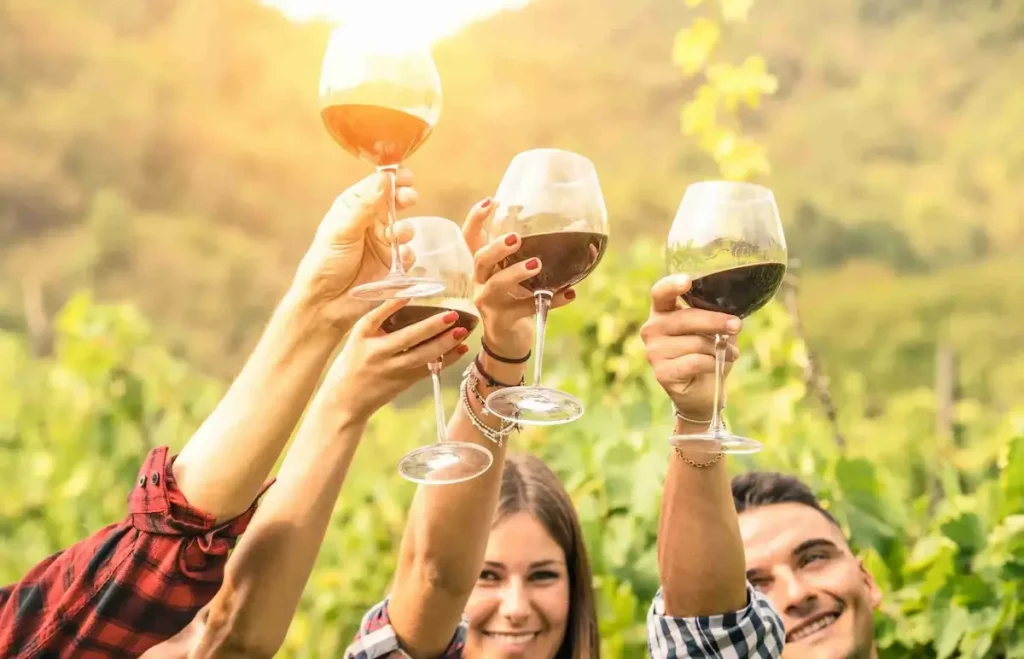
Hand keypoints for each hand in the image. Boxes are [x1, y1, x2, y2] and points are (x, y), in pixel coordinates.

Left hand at [293, 169, 418, 325]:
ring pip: (404, 228)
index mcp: (353, 209)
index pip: (376, 186)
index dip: (393, 179)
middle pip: (395, 204)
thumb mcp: (342, 231)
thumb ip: (365, 207)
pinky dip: (408, 253)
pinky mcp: (392, 266)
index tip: (406, 177)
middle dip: (405, 199)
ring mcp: (382, 244)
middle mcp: (370, 223)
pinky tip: (402, 256)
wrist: (325, 303)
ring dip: (406, 229)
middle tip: (410, 199)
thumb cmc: (325, 263)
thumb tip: (384, 178)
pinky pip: (407, 255)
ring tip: (400, 234)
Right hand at [324, 298, 470, 418]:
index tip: (411, 292)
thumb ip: (378, 319)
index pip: (379, 318)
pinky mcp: (406, 381)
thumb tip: (405, 297)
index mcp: (366, 340)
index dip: (394, 306)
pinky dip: (447, 359)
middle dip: (432, 327)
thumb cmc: (352, 363)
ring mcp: (396, 370)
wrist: (346, 400)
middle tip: (452, 315)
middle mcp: (381, 355)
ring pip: (423, 356)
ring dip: (445, 344)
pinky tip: (461, 348)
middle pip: (409, 339)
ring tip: (462, 331)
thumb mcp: (358, 337)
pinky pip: (430, 369)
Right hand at [462, 198, 575, 358]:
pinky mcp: (503, 321)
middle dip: (496, 247)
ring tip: (536, 264)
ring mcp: (488, 303)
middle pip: (480, 259)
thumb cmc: (514, 299)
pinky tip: (569, 294)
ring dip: (515, 273)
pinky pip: (526, 308)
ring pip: (496, 285)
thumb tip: (578, 225)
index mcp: (481, 266)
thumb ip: (533, 253)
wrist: (507, 341)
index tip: (491, 201)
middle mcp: (478, 282)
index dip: (475, 219)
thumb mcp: (516, 274)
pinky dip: (551, 301)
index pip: (469, 238)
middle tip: (517, 238)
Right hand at [640, 275, 741, 419]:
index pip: (661, 293)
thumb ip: (715, 315)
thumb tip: (733, 309)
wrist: (701, 392)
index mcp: (662, 311)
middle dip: (716, 321)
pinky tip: (718, 364)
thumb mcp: (712, 330)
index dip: (672, 285)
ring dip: (719, 348)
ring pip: (694, 342)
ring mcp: (653, 351)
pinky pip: (695, 362)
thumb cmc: (706, 353)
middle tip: (737, 325)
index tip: (688, 281)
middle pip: (685, 318)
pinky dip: (713, 363)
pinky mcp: (662, 372)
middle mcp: (652, 329)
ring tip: (730, 353)